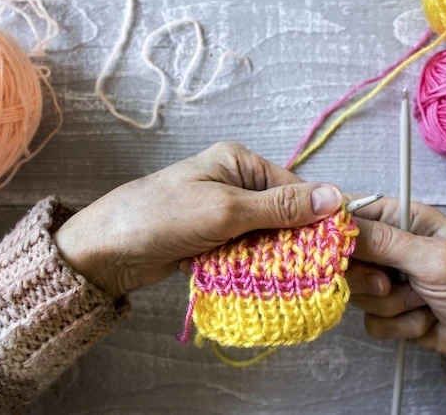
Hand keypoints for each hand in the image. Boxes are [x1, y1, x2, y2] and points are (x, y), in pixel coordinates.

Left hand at [53, 142, 342, 299]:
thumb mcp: (226, 210)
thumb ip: (279, 207)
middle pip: (281, 214)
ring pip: (266, 236)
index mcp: (239, 163)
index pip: (293, 187)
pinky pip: (247, 251)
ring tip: (290, 280)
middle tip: (313, 270)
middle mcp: (235, 184)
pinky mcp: (214, 238)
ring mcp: (223, 213)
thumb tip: (335, 196)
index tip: (336, 246)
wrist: (109, 249)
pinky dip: (255, 266)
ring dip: (274, 257)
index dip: (315, 216)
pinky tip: (265, 282)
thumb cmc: (164, 216)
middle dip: (294, 241)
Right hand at [346, 197, 445, 377]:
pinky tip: (422, 320)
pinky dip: (396, 324)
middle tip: (390, 283)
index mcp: (403, 220)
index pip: (353, 212)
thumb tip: (339, 227)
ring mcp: (385, 280)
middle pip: (345, 256)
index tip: (332, 246)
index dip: (336, 227)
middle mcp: (390, 247)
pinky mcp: (385, 310)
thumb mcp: (436, 260)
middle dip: (368, 277)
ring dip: (390, 304)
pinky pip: (368, 318)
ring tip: (422, 302)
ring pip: (356, 291)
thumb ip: (387, 242)